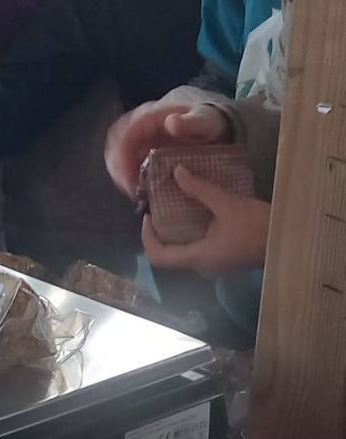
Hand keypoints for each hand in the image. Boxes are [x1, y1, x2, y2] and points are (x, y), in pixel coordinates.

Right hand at [104, 101, 230, 199]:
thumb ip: (189, 123)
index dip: (121, 154)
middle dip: (117, 166)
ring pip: (116, 153)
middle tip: (129, 187)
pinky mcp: (140, 148)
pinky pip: (125, 160)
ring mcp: (137, 137)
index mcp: (149, 116)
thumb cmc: (206, 124)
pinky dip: (127, 174)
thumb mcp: (203, 122)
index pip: (125, 133)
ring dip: (120, 172)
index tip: (127, 175)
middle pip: (115, 144)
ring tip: (132, 190)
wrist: (211, 125)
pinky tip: (137, 187)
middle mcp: (138, 125)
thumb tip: (171, 122)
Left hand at [142, 167, 271, 275]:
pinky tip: (196, 215)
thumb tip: (176, 171)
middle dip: (160, 233)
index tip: (147, 215)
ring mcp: (215, 266)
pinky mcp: (225, 260)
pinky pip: (199, 250)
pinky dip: (191, 234)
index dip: (147, 237)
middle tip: (159, 209)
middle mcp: (203, 267)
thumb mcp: (228, 204)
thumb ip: (200, 189)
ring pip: (184, 253)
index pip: (159, 256)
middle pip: (169, 255)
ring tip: (175, 208)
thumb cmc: (259, 226)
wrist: (291, 242)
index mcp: (199, 257)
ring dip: (176, 233)